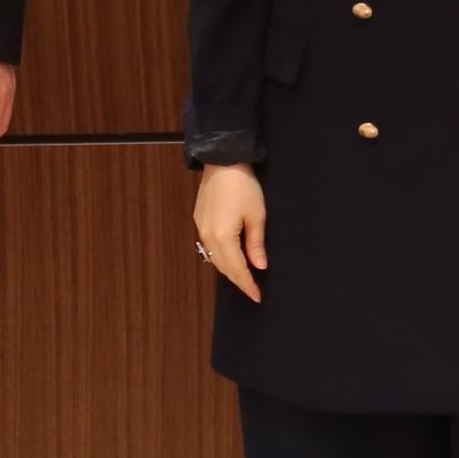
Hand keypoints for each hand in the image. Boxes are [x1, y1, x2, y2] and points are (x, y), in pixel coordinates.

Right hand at [195, 162, 268, 297]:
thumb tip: (259, 266)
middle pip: (223, 267)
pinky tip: (230, 257)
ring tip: (243, 278)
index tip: (257, 297)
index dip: (247, 285)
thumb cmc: (244, 186)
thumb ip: (256, 244)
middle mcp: (208, 237)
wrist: (223, 160)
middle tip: (252, 291)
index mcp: (223, 237)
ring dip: (229, 269)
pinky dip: (220, 256)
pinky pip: (209, 247)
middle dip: (238, 280)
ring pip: (214, 258)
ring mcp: (200, 229)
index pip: (237, 269)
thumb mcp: (257, 215)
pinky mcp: (198, 220)